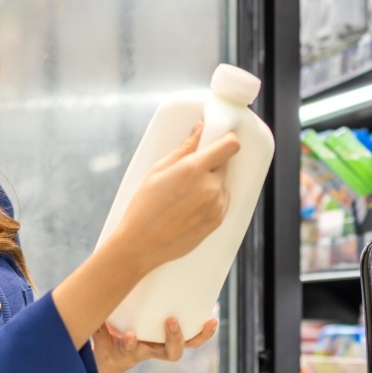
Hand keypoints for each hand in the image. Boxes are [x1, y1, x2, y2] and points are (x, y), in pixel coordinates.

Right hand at [92, 317, 218, 372]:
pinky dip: (204, 330)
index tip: (129, 336)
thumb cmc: (105, 343)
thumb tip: (80, 300)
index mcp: (130, 351)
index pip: (130, 349)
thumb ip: (93, 322)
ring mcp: (163, 346)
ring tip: (210, 321)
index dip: (130, 344)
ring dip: (199, 336)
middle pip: (171, 353)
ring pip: (186, 346)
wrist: (113, 362)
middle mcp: (151, 351)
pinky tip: (212, 317)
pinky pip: (192, 338)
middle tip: (171, 321)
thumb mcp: (96, 334)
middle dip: (174, 339)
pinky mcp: (172, 339)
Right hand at [112, 122, 239, 274]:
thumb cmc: (144, 206)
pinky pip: (221, 202)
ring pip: (222, 184)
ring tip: (186, 196)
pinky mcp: (218, 221)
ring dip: (211, 184)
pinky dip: (211, 201)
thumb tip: (200, 128)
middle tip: (189, 173)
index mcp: (193, 169)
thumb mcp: (158, 171)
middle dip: (211, 164)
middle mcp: (210, 187)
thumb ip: (184, 148)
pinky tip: (189, 208)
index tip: (218, 141)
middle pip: (224, 163)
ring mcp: (216, 205)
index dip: (226, 140)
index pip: (230, 145)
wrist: (141, 244)